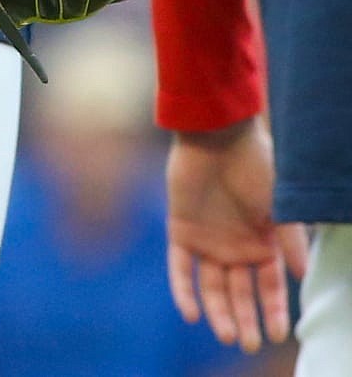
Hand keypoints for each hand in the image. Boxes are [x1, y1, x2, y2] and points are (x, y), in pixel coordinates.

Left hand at [167, 118, 305, 352]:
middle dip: (245, 320)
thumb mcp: (281, 206)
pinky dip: (183, 291)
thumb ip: (291, 239)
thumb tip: (302, 275)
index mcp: (263, 244)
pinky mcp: (180, 231)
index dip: (274, 311)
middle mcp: (235, 247)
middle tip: (247, 345)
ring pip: (211, 287)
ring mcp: (207, 241)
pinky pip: (180, 268)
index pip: (270, 287)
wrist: (217, 137)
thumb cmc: (256, 167)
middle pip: (240, 293)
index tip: (278, 335)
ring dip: (218, 311)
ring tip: (226, 335)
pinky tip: (191, 314)